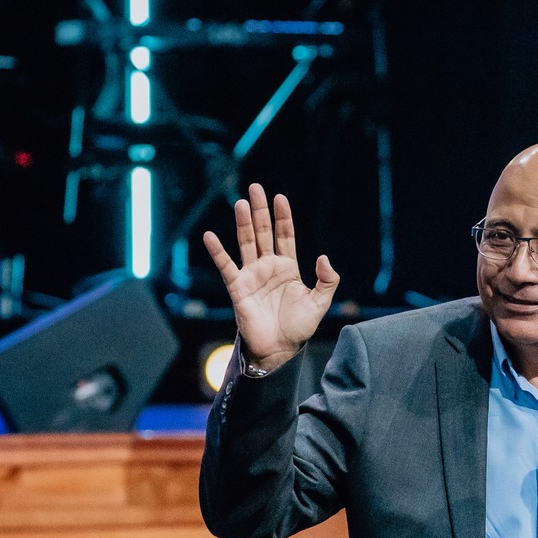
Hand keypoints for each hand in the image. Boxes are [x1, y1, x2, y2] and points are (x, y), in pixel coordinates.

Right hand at [203, 183, 339, 373]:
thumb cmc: (298, 328)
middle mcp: (268, 267)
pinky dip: (217, 252)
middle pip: (263, 232)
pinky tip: (210, 236)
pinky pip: (226, 266)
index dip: (283, 217)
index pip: (284, 235)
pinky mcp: (238, 288)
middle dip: (260, 211)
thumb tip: (324, 257)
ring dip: (243, 223)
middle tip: (255, 187)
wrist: (279, 350)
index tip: (280, 197)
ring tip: (241, 203)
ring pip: (246, 243)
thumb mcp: (320, 303)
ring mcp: (252, 275)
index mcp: (288, 268)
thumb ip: (327, 280)